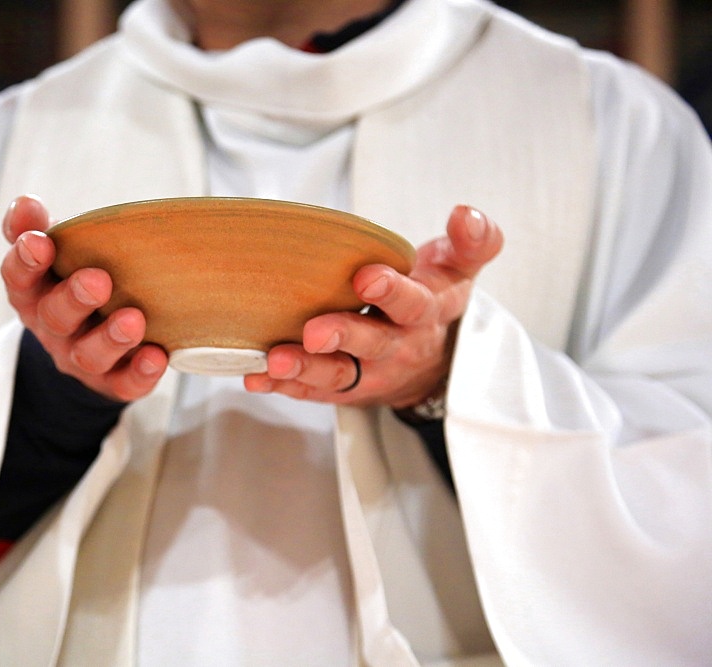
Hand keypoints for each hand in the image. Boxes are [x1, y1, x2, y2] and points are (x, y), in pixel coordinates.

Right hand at [0, 195, 167, 400]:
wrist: (87, 345)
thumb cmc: (70, 281)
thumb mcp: (51, 254)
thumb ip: (34, 228)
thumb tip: (26, 201)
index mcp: (33, 293)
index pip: (19, 278)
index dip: (26, 261)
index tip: (39, 241)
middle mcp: (52, 329)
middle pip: (55, 318)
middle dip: (75, 298)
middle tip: (98, 280)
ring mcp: (80, 359)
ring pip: (89, 356)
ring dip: (111, 338)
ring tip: (134, 320)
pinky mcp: (111, 383)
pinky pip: (123, 384)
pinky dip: (140, 373)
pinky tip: (157, 356)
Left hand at [244, 205, 503, 406]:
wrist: (434, 364)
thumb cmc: (435, 300)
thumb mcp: (460, 270)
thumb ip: (471, 240)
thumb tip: (466, 213)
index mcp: (425, 312)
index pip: (412, 302)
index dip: (391, 291)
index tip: (367, 276)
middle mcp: (397, 346)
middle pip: (371, 344)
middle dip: (342, 336)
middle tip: (313, 331)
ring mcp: (368, 372)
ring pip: (337, 374)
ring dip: (305, 368)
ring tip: (274, 360)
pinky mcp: (342, 389)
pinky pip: (312, 391)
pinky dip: (284, 386)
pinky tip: (256, 376)